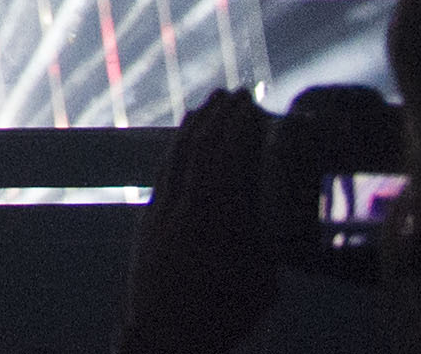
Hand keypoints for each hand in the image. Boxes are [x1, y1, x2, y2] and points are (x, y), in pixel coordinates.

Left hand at [118, 86, 279, 353]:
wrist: (161, 341)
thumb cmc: (219, 319)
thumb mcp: (258, 283)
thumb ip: (264, 242)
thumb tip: (274, 211)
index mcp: (207, 220)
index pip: (220, 157)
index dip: (234, 126)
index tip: (251, 103)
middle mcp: (177, 208)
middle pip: (193, 148)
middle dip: (214, 116)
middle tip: (233, 92)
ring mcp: (158, 214)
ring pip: (172, 159)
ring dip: (191, 129)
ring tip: (206, 106)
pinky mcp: (147, 224)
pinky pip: (162, 176)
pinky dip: (175, 154)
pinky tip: (183, 147)